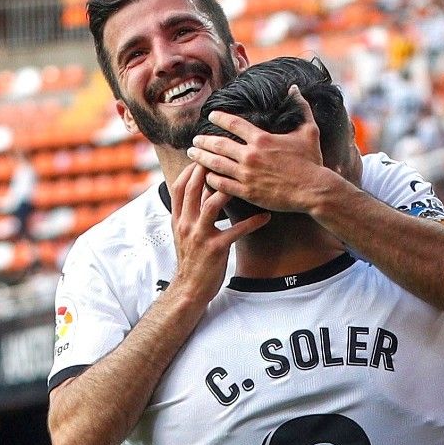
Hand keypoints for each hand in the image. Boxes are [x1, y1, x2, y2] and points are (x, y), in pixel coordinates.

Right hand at [168, 163, 269, 303]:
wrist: (190, 288)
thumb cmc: (192, 259)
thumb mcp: (184, 234)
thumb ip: (191, 213)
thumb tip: (203, 190)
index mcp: (178, 219)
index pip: (179, 186)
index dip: (190, 169)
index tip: (204, 155)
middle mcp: (186, 224)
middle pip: (193, 189)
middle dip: (207, 169)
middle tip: (226, 156)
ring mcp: (200, 236)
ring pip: (211, 204)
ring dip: (228, 189)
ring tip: (245, 179)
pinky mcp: (216, 249)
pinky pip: (236, 231)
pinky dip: (253, 222)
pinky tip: (265, 216)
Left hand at [186, 85, 342, 212]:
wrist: (314, 190)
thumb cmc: (312, 161)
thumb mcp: (309, 131)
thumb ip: (301, 108)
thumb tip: (295, 88)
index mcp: (262, 139)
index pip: (234, 123)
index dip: (219, 118)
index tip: (211, 116)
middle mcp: (250, 155)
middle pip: (218, 144)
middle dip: (203, 141)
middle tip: (194, 140)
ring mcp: (247, 175)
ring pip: (216, 164)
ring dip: (201, 158)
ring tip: (192, 154)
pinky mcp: (247, 192)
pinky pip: (222, 185)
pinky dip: (211, 180)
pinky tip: (205, 176)